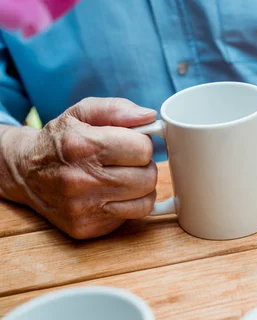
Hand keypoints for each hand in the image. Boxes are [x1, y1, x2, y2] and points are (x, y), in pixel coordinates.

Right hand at [0, 98, 158, 238]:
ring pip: (145, 200)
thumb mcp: (82, 112)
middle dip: (144, 166)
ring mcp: (82, 208)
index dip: (142, 144)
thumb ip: (118, 109)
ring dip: (141, 187)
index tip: (131, 143)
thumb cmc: (60, 139)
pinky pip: (132, 216)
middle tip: (128, 161)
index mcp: (82, 146)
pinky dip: (130, 204)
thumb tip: (149, 117)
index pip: (142, 149)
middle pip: (147, 177)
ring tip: (123, 176)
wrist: (25, 172)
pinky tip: (113, 193)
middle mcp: (80, 180)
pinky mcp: (85, 227)